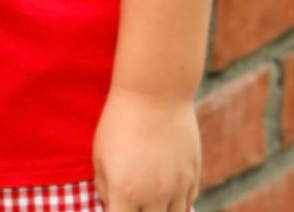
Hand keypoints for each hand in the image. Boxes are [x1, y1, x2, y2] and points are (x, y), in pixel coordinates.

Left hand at [93, 87, 199, 211]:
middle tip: (135, 202)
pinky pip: (188, 204)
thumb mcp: (100, 154)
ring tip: (151, 201)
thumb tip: (112, 205)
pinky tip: (167, 194)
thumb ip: (105, 188)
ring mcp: (177, 188)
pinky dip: (177, 204)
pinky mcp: (193, 176)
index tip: (117, 207)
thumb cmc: (119, 121)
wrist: (154, 94)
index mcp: (125, 193)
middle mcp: (153, 197)